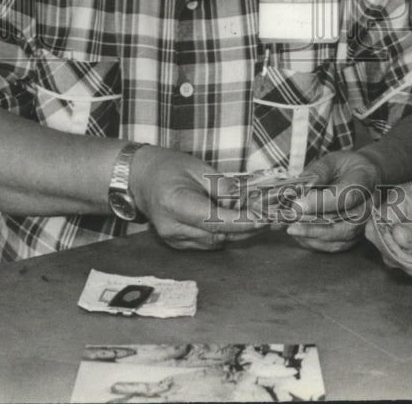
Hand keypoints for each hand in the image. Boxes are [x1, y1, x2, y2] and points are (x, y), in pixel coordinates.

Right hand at [129, 146, 268, 250]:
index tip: (262, 219)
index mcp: (174, 203)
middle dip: (246, 228)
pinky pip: (208, 242)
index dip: (241, 222)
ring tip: (255, 216)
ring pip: (215, 241)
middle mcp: (172, 227)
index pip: (214, 220)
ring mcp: (173, 239)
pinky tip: (235, 220)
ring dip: (237, 232)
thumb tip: (245, 202)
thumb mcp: (198, 168)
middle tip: (269, 217)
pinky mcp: (177, 244)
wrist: (142, 179)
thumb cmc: (170, 167)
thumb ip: (221, 186)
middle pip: (217, 234)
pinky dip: (224, 233)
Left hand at [285, 149, 381, 252]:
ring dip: (312, 238)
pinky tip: (300, 235)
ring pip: (340, 240)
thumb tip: (301, 191)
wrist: (364, 175)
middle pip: (346, 226)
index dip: (320, 203)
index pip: (345, 197)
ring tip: (292, 230)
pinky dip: (316, 243)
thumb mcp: (332, 160)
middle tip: (290, 225)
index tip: (298, 204)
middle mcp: (369, 206)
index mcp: (365, 181)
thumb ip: (318, 172)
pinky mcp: (355, 236)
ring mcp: (364, 224)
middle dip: (314, 228)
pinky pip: (336, 246)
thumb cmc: (346, 166)